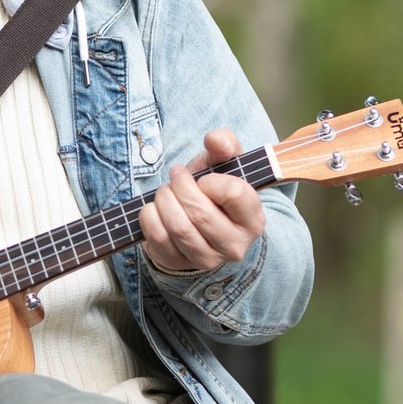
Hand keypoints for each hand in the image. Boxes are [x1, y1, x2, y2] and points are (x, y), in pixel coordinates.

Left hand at [139, 127, 264, 274]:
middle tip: (176, 178)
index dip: (210, 180)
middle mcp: (235, 245)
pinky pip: (157, 239)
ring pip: (178, 227)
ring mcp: (207, 259)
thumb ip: (225, 144)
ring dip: (163, 200)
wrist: (195, 222)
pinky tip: (154, 208)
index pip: (232, 193)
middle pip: (199, 212)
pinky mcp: (179, 264)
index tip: (203, 179)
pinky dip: (149, 216)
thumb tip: (215, 139)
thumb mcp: (222, 164)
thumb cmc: (212, 190)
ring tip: (165, 192)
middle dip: (179, 187)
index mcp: (253, 219)